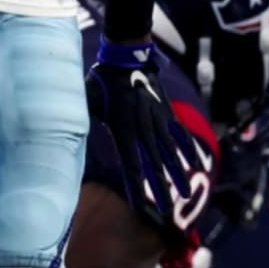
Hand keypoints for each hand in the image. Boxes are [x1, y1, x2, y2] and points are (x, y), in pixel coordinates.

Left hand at [86, 38, 201, 227]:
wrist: (125, 56)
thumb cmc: (101, 79)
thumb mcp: (88, 101)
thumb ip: (86, 122)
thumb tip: (73, 137)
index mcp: (122, 128)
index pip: (130, 164)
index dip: (135, 187)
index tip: (141, 207)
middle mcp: (143, 128)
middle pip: (153, 164)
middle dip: (160, 188)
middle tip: (167, 211)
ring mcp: (157, 120)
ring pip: (170, 152)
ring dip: (178, 173)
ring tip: (186, 193)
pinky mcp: (166, 111)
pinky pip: (179, 133)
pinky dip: (187, 148)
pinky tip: (194, 162)